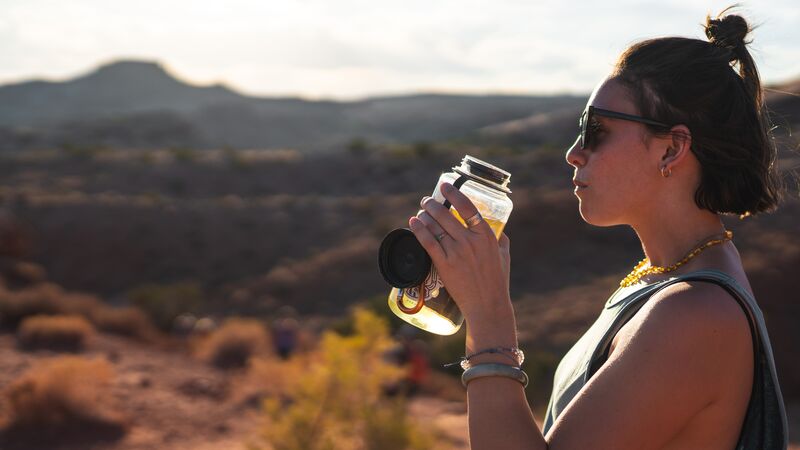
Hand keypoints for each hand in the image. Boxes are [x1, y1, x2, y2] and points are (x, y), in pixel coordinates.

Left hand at [408, 182, 513, 326]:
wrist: (487, 305)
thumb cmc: (497, 280)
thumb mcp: (504, 254)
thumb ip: (500, 238)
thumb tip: (497, 228)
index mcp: (486, 235)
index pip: (467, 206)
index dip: (454, 193)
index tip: (444, 186)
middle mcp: (470, 241)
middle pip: (446, 214)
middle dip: (432, 204)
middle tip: (426, 201)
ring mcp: (456, 252)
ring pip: (434, 226)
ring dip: (424, 215)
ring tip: (421, 211)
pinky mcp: (444, 264)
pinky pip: (427, 242)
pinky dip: (419, 230)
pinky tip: (413, 223)